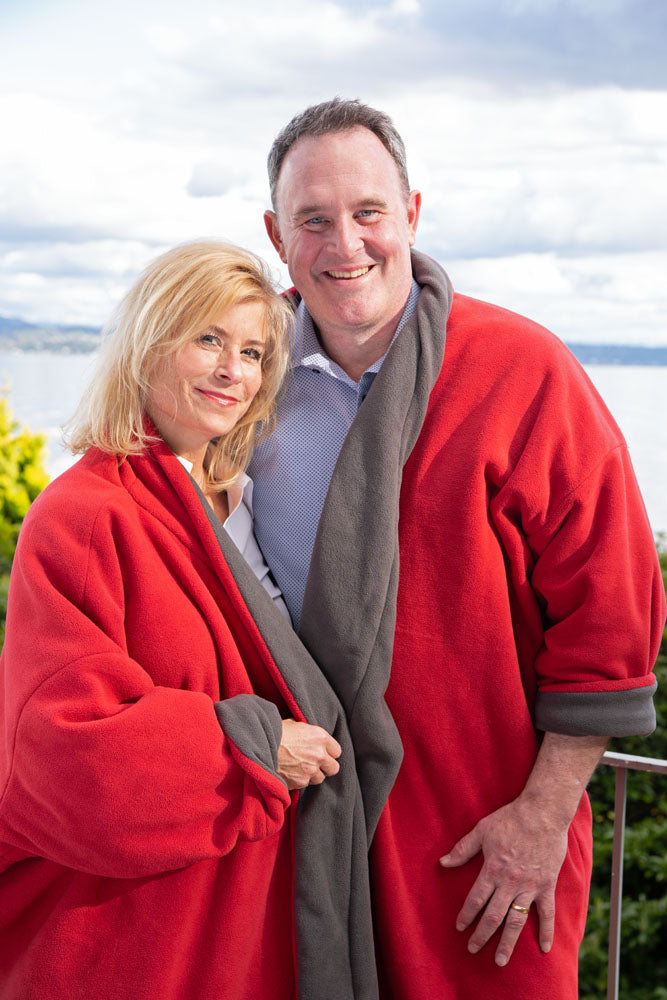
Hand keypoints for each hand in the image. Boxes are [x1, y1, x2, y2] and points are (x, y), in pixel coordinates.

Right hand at [277, 719, 341, 789]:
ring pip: (320, 778)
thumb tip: (312, 737)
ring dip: (312, 774)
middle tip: (315, 763)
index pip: (337, 751)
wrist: (259, 745)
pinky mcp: (300, 782)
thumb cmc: (275, 732)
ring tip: (300, 768)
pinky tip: (291, 772)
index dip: (329, 752)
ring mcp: (310, 770)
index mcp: (320, 737)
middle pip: (334, 768)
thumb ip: (309, 733)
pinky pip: (306, 784)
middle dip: (325, 766)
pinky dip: (300, 780)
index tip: (322, 752)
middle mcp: (319, 754)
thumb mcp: (295, 725)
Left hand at [439, 798, 567, 965]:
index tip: (459, 928)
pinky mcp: (547, 886)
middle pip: (493, 916)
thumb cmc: (510, 819)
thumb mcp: (482, 830)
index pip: (476, 899)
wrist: (542, 813)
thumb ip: (463, 849)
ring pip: (517, 920)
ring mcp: (530, 886)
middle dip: (481, 935)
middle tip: (472, 949)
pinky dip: (547, 932)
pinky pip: (547, 913)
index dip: (466, 915)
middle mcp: (510, 882)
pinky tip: (544, 949)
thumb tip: (443, 862)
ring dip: (508, 943)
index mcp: (493, 869)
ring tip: (500, 961)